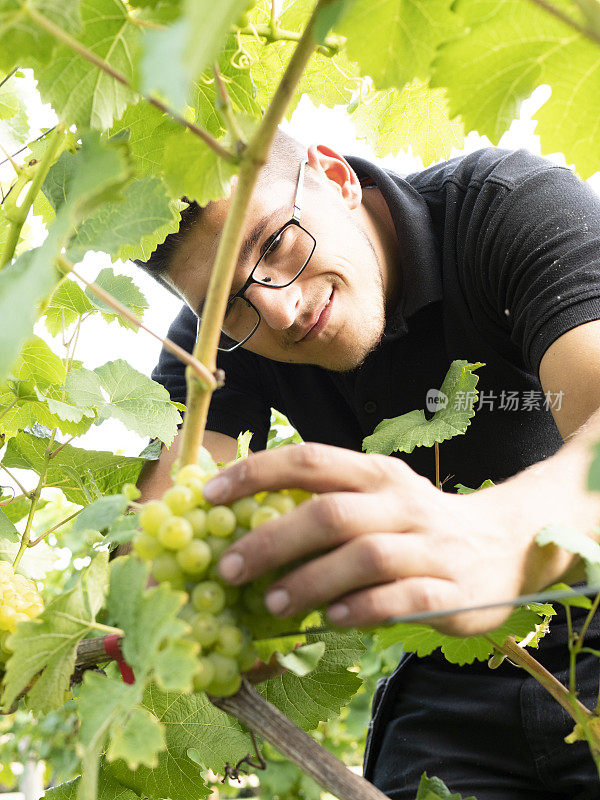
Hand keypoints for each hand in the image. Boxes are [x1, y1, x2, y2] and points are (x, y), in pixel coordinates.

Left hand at [203, 443, 561, 636]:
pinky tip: (330, 619)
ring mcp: (429, 545)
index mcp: (376, 473)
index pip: (309, 460)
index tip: (210, 496)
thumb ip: (326, 504)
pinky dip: (360, 608)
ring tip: (271, 603)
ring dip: (310, 580)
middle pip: (329, 513)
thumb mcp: (378, 497)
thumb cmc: (419, 522)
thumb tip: (245, 525)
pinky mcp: (450, 589)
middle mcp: (402, 503)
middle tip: (227, 568)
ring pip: (363, 557)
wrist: (505, 543)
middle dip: (271, 540)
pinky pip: (400, 597)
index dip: (256, 474)